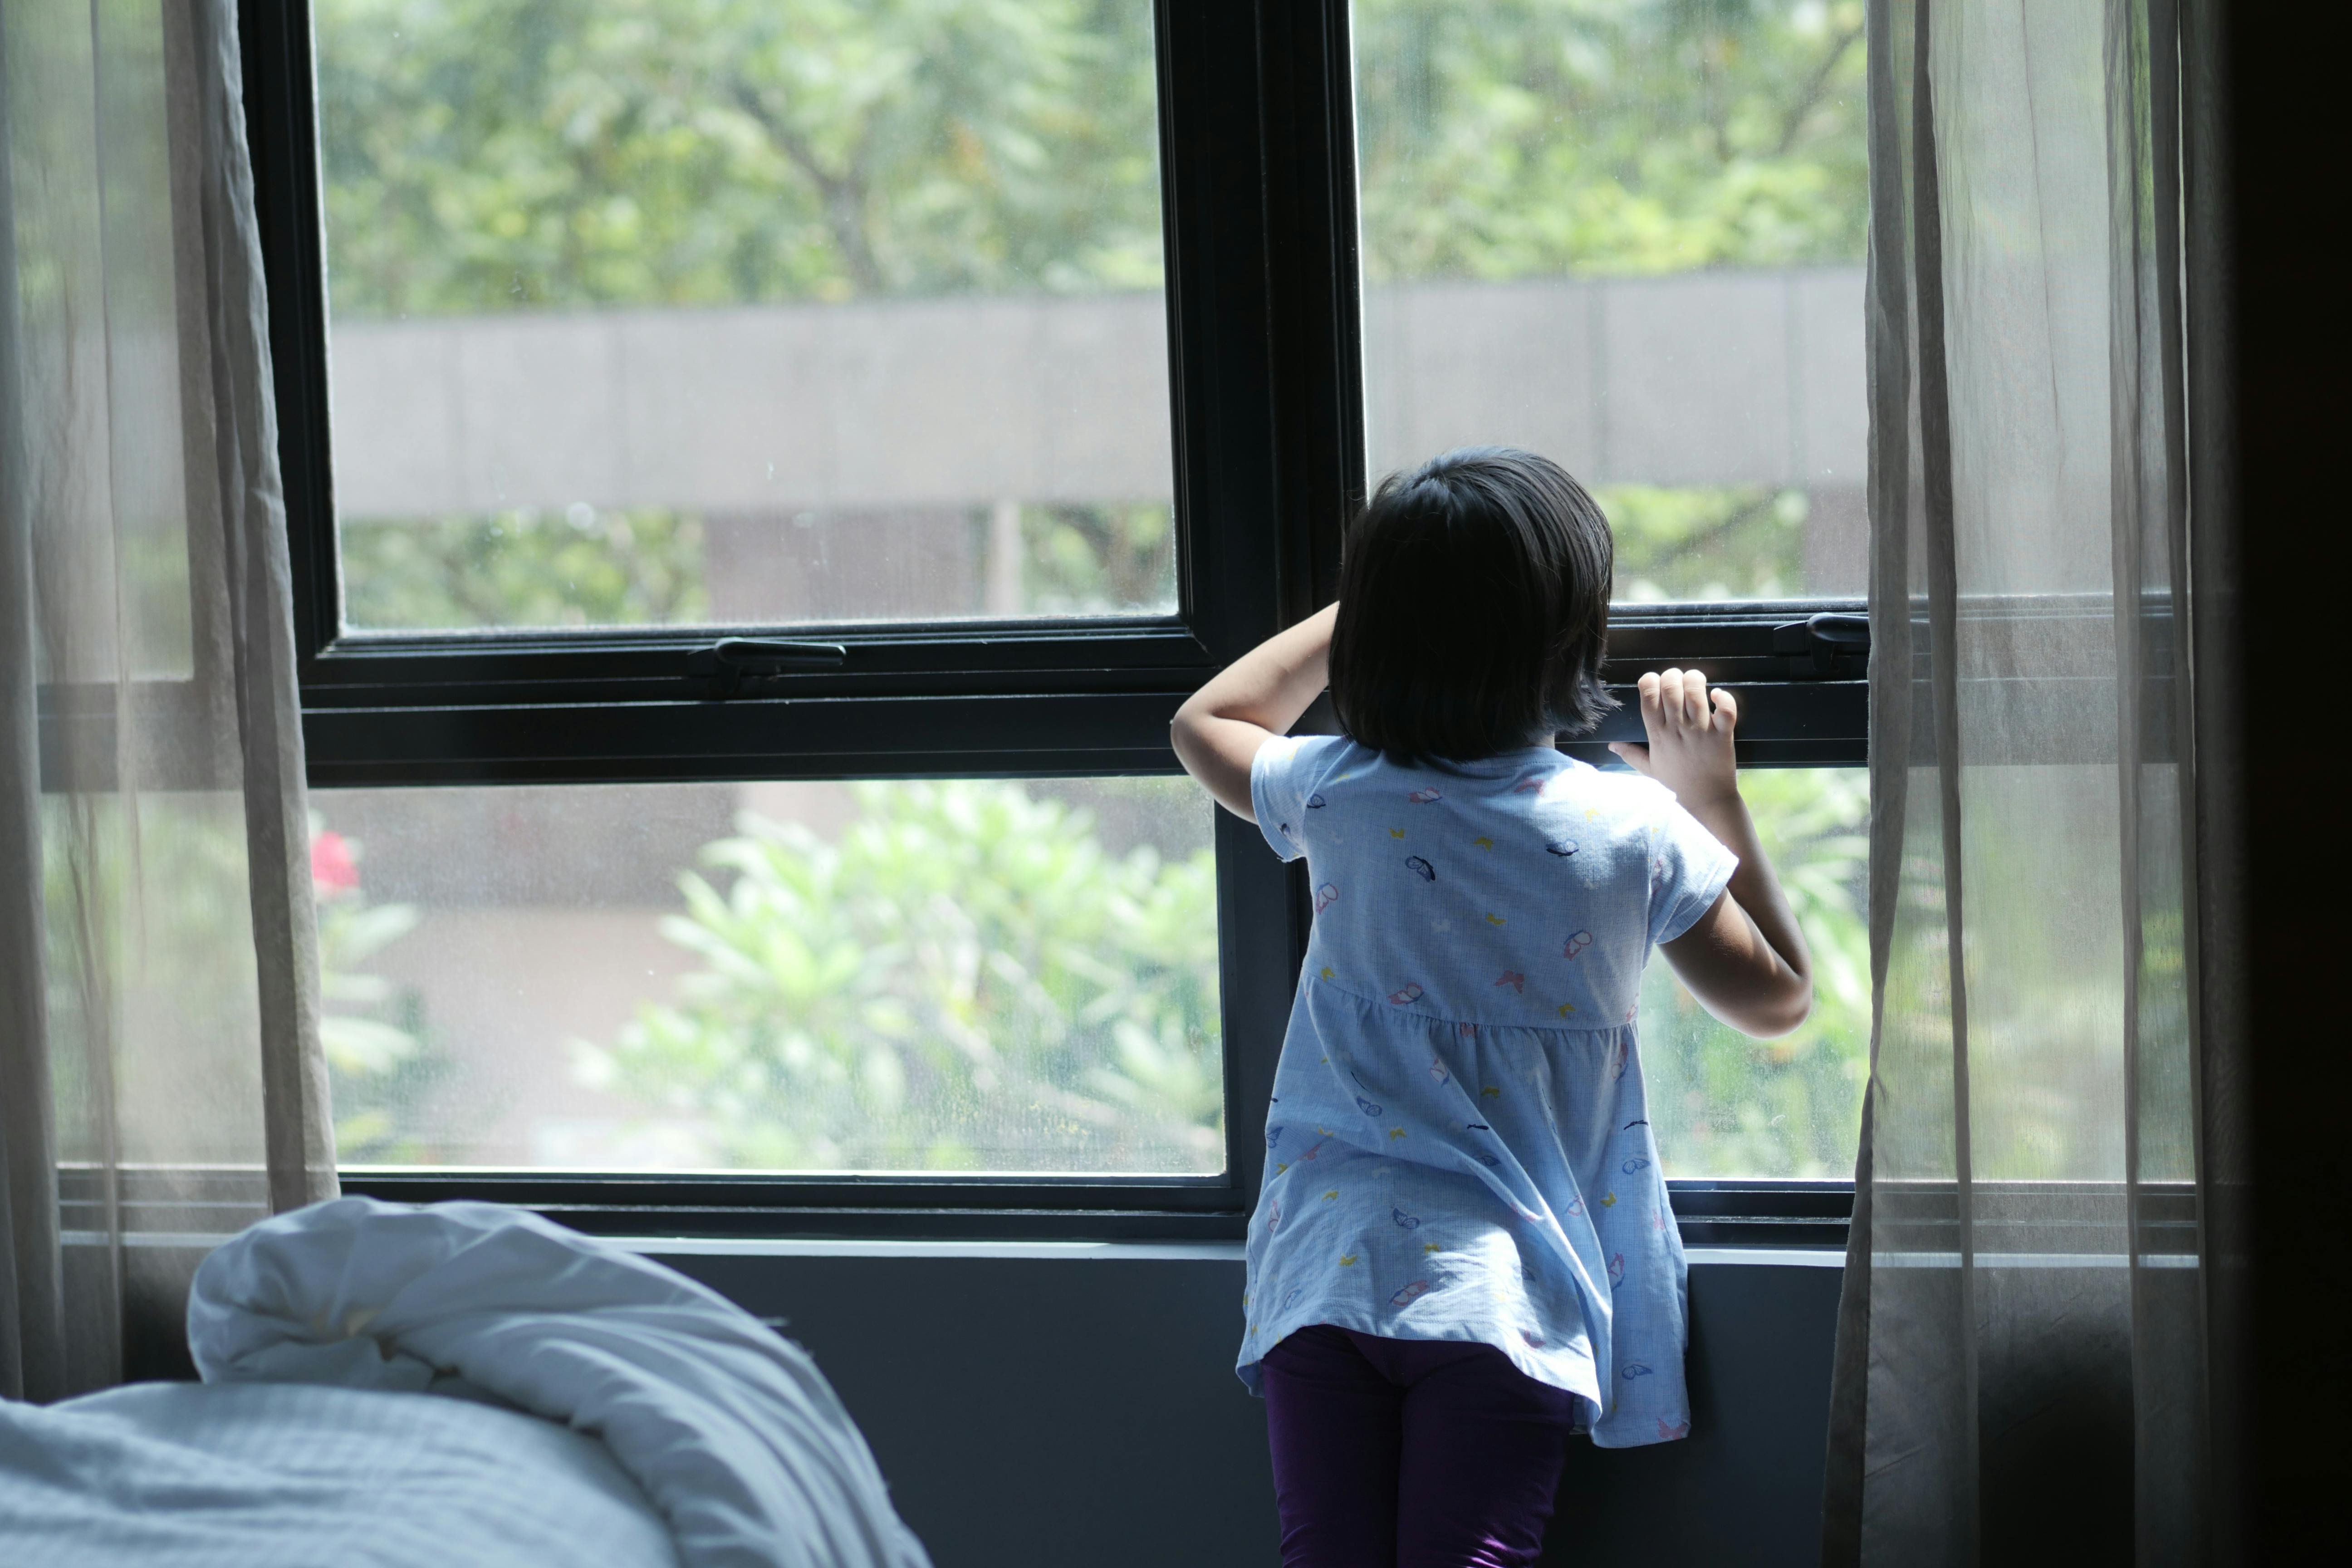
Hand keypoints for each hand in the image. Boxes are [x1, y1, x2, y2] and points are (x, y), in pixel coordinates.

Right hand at [1607, 667, 1738, 809]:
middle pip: (1671, 687)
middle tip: (1679, 681)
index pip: (1648, 695)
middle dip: (1673, 675)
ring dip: (1695, 679)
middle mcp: (1677, 729)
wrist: (1706, 801)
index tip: (1656, 684)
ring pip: (1696, 692)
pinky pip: (1726, 710)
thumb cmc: (1677, 785)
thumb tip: (1612, 745)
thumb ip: (1630, 755)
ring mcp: (1701, 731)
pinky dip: (1723, 697)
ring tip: (1697, 682)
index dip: (1650, 681)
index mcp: (1658, 734)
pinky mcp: (1723, 735)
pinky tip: (1717, 695)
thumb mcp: (1649, 770)